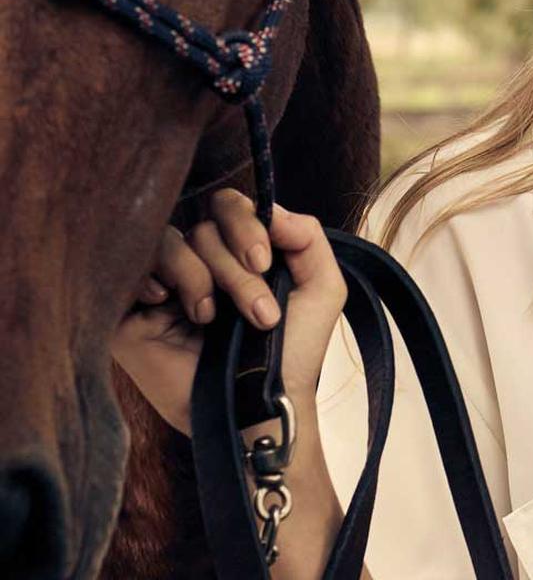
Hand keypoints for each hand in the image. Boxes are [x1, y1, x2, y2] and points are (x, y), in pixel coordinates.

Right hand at [111, 191, 347, 436]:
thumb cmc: (294, 351)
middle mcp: (201, 262)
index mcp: (239, 250)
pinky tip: (167, 303)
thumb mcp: (321, 287)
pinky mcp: (132, 315)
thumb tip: (275, 209)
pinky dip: (149, 278)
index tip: (264, 262)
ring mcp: (166, 287)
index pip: (230, 206)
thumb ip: (308, 236)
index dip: (246, 225)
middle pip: (204, 228)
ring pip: (170, 243)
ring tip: (212, 318)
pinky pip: (128, 271)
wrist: (261, 408)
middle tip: (255, 311)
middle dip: (234, 267)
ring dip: (200, 276)